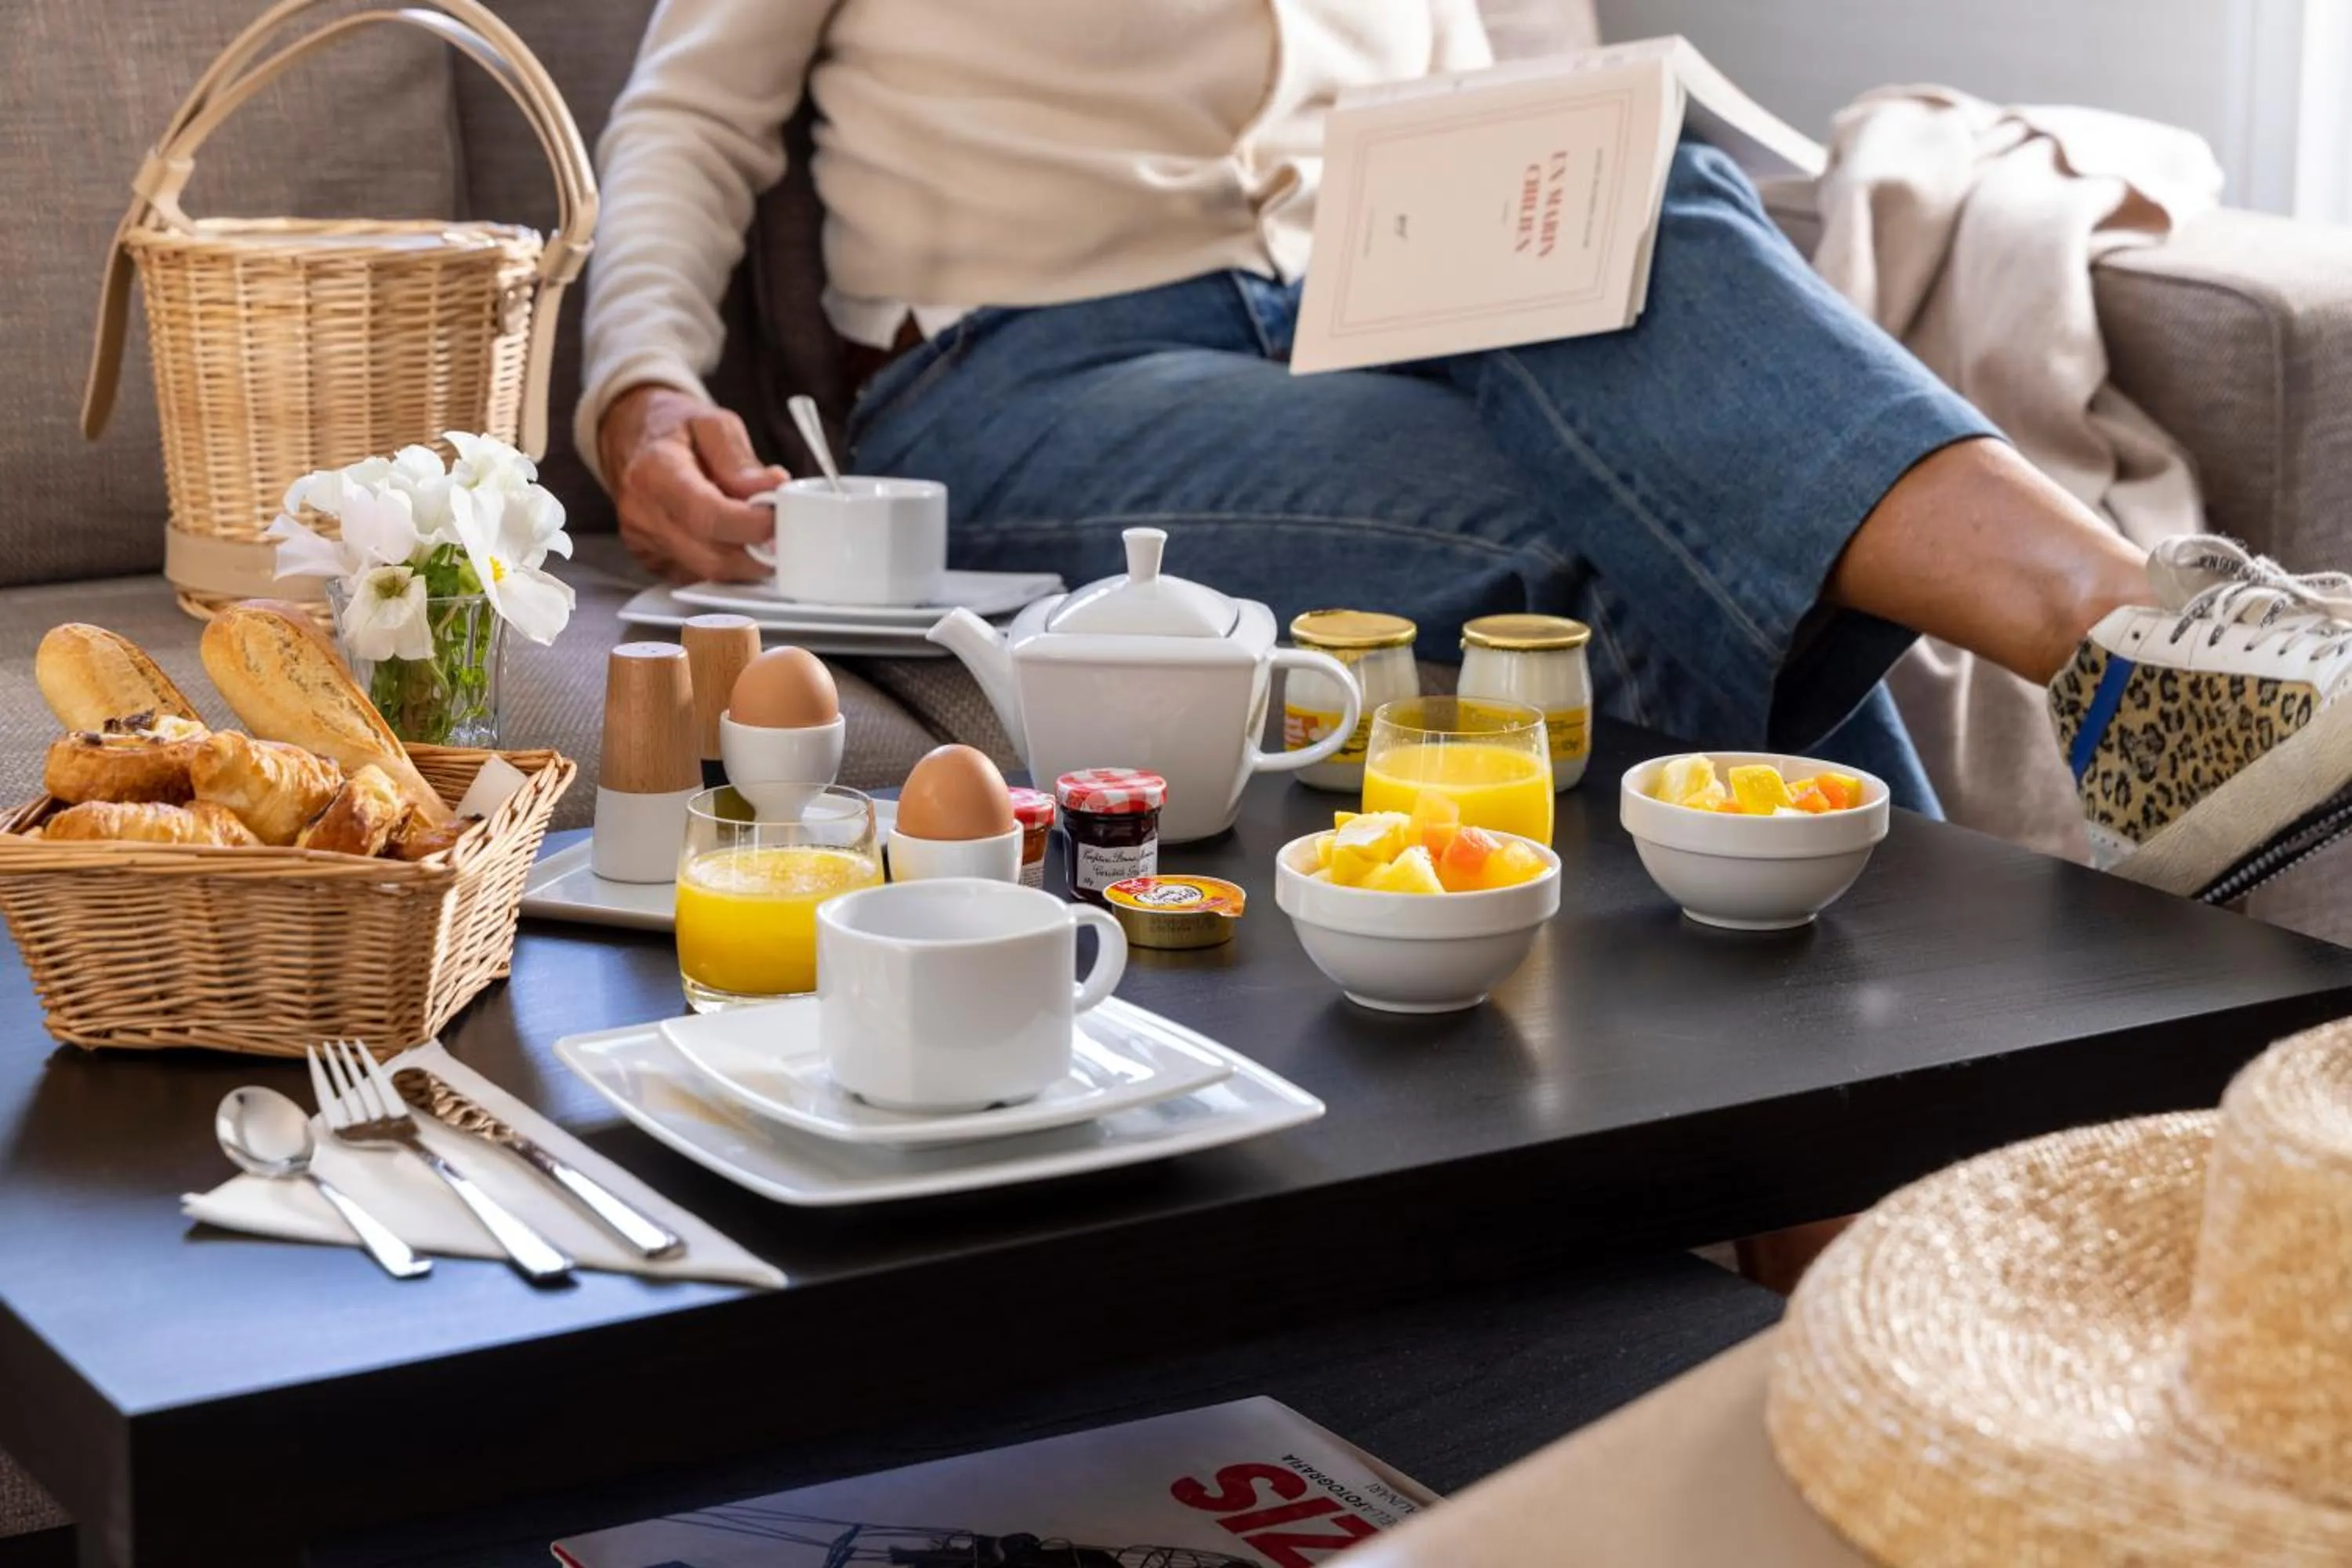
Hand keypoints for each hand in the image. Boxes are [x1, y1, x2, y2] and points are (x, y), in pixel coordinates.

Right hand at [599, 384, 785, 582]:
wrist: (632, 440)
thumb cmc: (675, 431)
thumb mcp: (712, 424)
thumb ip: (740, 459)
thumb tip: (772, 489)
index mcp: (655, 472)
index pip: (707, 516)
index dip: (752, 526)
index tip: (781, 519)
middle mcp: (643, 513)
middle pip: (712, 557)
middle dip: (757, 552)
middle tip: (783, 534)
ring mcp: (644, 543)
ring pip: (709, 574)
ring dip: (745, 562)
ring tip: (761, 535)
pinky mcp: (651, 562)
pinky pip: (698, 576)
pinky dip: (726, 566)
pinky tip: (734, 542)